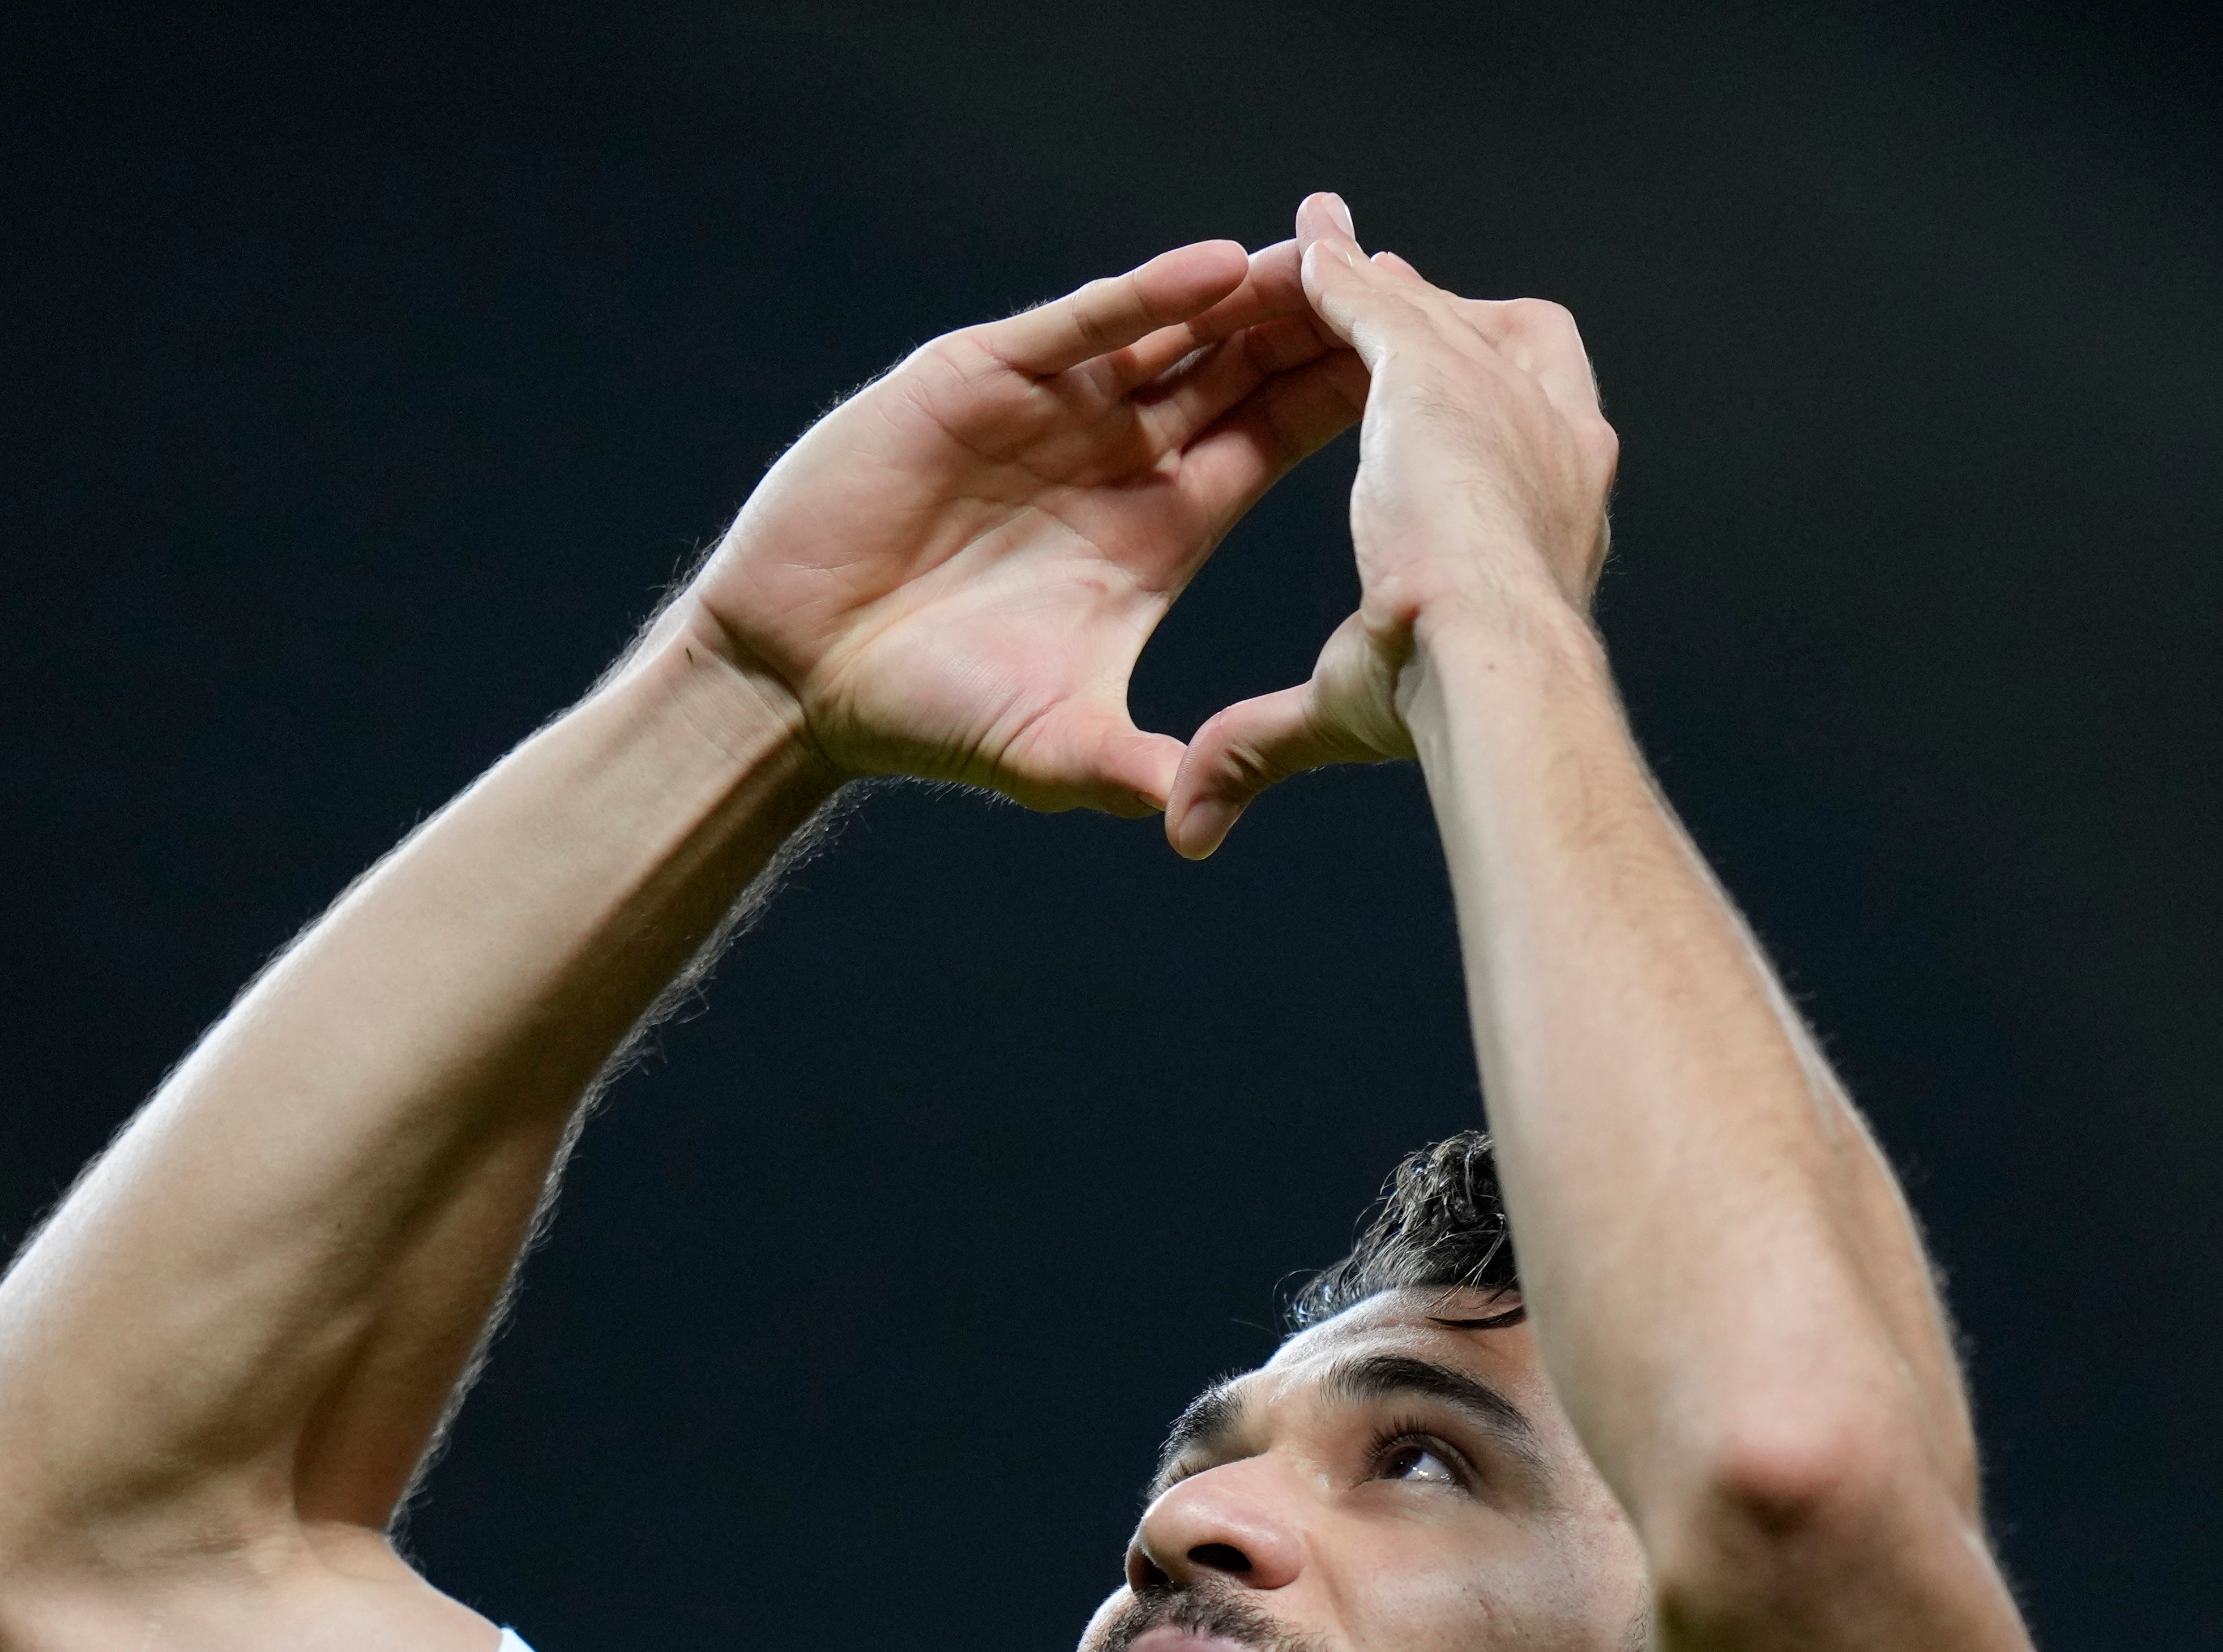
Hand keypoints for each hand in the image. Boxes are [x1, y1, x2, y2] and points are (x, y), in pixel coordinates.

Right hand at [681, 227, 1366, 817]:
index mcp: (1157, 529)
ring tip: (1328, 259)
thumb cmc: (928, 713)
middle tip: (1401, 287)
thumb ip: (1138, 772)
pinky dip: (1147, 295)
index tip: (1422, 379)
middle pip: (1240, 372)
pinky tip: (1217, 268)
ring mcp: (1053, 411)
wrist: (800, 673)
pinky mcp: (983, 378)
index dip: (1341, 406)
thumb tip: (1210, 821)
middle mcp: (1117, 457)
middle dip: (1313, 328)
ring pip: (1173, 332)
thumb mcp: (1056, 750)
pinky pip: (1083, 325)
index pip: (1269, 445)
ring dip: (1246, 296)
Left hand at [1164, 204, 1618, 857]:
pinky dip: (1329, 272)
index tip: (1397, 392)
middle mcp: (1530, 436)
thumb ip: (1259, 743)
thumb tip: (1184, 832)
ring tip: (1318, 241)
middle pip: (1457, 354)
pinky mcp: (1429, 365)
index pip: (1480, 436)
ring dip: (1362, 280)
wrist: (1504, 671)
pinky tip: (1292, 249)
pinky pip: (1365, 298)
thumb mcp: (1346, 710)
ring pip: (1412, 315)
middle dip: (1410, 315)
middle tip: (1368, 281)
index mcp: (1532, 513)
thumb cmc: (1454, 709)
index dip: (1432, 408)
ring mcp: (1487, 391)